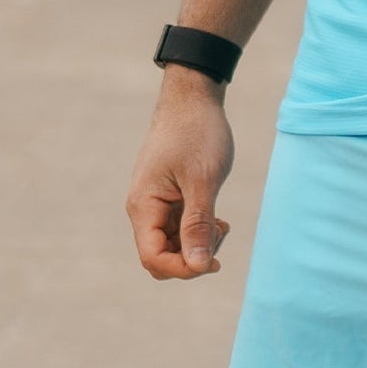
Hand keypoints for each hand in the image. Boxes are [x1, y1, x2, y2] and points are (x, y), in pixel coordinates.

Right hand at [127, 74, 234, 278]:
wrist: (193, 98)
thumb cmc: (197, 133)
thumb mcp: (202, 181)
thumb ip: (198, 225)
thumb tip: (198, 266)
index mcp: (144, 205)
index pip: (153, 258)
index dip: (182, 269)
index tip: (214, 263)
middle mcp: (144, 208)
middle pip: (161, 256)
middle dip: (191, 258)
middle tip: (220, 234)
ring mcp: (155, 204)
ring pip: (172, 244)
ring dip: (198, 243)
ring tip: (222, 224)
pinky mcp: (168, 198)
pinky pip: (179, 228)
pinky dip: (199, 230)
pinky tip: (218, 219)